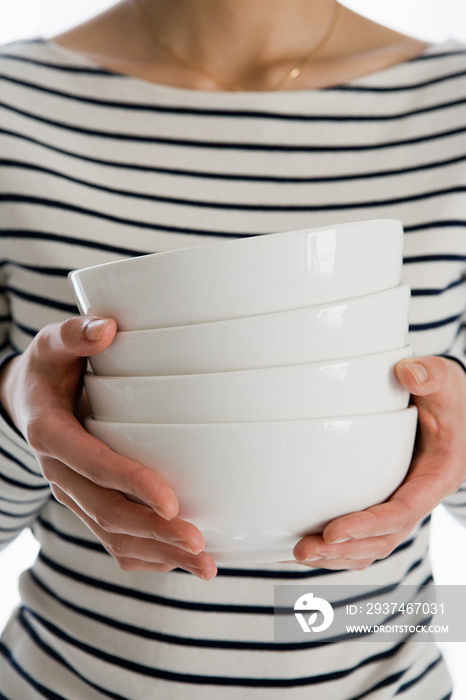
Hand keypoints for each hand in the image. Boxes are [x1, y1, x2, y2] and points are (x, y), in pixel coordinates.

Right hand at [0, 317, 216, 579]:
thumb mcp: (51, 343)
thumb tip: (107, 329)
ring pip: (111, 535)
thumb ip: (75, 335)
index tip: (172, 501)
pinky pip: (110, 540)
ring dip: (157, 553)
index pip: (93, 465)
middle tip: (199, 542)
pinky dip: (144, 556)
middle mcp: (59, 472)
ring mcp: (71, 493)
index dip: (131, 484)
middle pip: (106, 512)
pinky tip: (178, 563)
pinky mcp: (84, 503)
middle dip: (153, 531)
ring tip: (204, 565)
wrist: (26, 399)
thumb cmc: (48, 368)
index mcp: (51, 434)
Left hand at [289, 356, 465, 569]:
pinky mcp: (384, 500)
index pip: (401, 512)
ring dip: (335, 556)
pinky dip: (336, 546)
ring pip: (371, 545)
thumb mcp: (446, 382)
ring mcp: (400, 503)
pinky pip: (362, 534)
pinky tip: (303, 544)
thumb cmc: (446, 396)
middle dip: (343, 551)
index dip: (367, 526)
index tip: (331, 533)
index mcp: (437, 477)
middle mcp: (418, 498)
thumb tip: (407, 373)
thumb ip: (431, 376)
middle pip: (382, 540)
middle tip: (301, 550)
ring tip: (295, 553)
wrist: (449, 407)